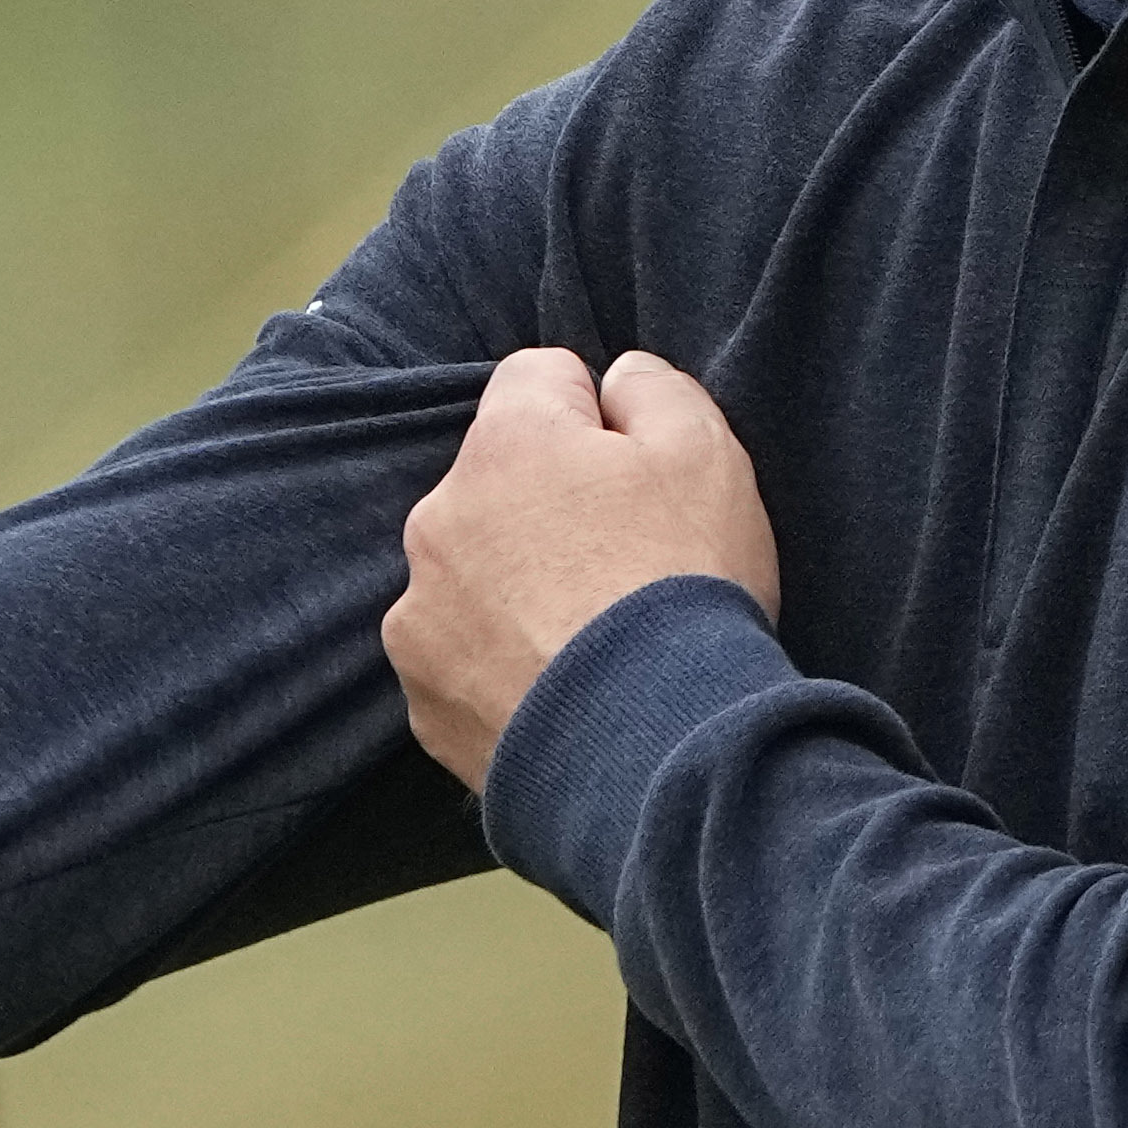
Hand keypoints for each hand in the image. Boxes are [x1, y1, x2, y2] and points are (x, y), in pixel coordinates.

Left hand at [389, 347, 777, 784]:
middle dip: (550, 505)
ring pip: (472, 572)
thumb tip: (613, 379)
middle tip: (625, 565)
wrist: (652, 750)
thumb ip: (654, 388)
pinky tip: (563, 692)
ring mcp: (420, 615)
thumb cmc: (684, 586)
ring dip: (516, 588)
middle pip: (499, 480)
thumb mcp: (707, 452)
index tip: (639, 474)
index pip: (539, 377)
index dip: (599, 416)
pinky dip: (502, 668)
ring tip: (593, 640)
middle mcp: (439, 518)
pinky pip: (462, 660)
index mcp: (506, 443)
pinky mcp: (424, 700)